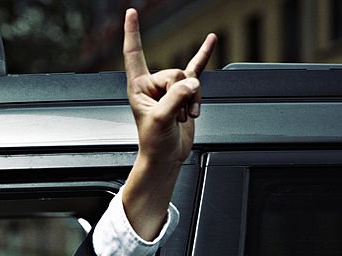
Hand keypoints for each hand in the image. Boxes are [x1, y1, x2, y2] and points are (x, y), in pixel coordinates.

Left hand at [124, 8, 216, 165]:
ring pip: (189, 79)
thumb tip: (192, 84)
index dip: (132, 33)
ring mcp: (170, 88)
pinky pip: (197, 69)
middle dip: (181, 94)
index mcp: (138, 87)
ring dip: (192, 100)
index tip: (131, 13)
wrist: (166, 156)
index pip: (134, 54)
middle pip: (175, 72)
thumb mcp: (161, 120)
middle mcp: (153, 84)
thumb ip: (175, 98)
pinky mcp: (185, 93)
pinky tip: (211, 41)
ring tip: (184, 117)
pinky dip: (204, 55)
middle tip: (175, 115)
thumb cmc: (153, 142)